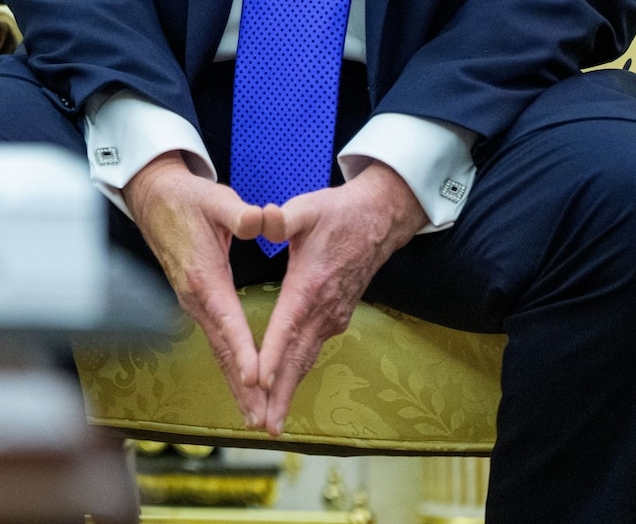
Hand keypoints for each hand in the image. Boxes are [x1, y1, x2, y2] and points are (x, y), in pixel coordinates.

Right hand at [124, 153, 268, 427]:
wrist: (155, 198)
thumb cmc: (188, 198)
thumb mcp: (216, 199)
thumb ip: (240, 214)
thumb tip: (263, 220)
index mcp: (204, 277)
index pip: (228, 321)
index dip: (243, 351)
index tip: (256, 379)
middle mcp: (196, 298)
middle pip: (223, 350)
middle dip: (242, 387)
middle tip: (262, 419)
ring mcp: (194, 304)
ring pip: (219, 351)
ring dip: (237, 385)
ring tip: (256, 416)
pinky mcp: (197, 304)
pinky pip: (217, 342)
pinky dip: (231, 367)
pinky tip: (243, 385)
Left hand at [252, 162, 426, 435]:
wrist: (378, 220)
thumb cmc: (336, 213)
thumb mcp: (306, 209)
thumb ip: (281, 219)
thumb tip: (262, 217)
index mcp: (310, 284)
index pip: (287, 326)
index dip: (271, 355)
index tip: (257, 383)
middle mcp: (324, 309)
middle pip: (297, 358)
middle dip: (280, 394)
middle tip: (263, 426)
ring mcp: (333, 317)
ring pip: (306, 360)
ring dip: (288, 391)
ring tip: (271, 422)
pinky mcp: (336, 318)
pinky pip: (312, 351)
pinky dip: (296, 374)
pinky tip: (284, 389)